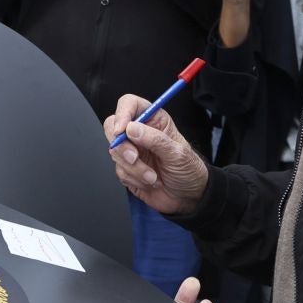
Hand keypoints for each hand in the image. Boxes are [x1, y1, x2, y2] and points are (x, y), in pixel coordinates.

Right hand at [103, 96, 209, 214]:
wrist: (188, 197)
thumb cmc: (189, 170)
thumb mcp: (177, 153)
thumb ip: (155, 139)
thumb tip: (131, 128)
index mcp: (153, 120)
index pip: (129, 104)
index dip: (122, 113)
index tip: (122, 130)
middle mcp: (140, 133)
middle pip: (113, 127)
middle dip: (122, 146)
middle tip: (135, 158)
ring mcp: (132, 150)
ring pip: (115, 152)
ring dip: (134, 168)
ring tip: (153, 177)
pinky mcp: (127, 169)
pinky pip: (119, 170)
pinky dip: (134, 179)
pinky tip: (150, 182)